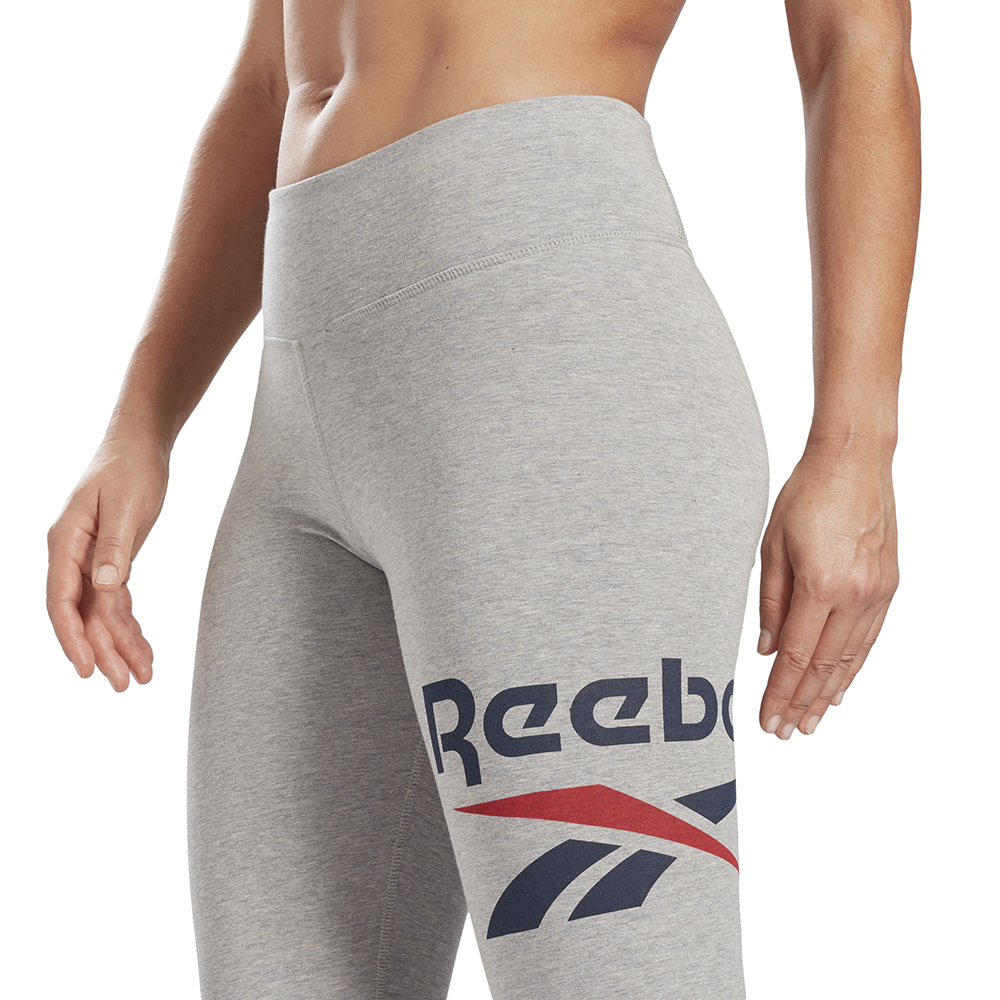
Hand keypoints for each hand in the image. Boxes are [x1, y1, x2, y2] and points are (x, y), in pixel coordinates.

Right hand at [46, 429, 169, 691]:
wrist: (141, 445)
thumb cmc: (131, 468)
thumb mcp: (126, 505)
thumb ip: (114, 547)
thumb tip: (105, 584)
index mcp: (65, 542)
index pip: (60, 600)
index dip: (72, 637)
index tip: (86, 668)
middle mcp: (72, 555)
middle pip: (82, 614)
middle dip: (102, 651)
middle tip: (122, 686)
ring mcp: (91, 559)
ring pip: (101, 613)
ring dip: (119, 644)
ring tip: (141, 677)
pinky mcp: (111, 560)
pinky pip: (117, 601)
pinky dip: (130, 625)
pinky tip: (144, 649)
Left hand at [756, 443, 898, 738]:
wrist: (855, 460)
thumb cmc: (807, 495)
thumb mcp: (772, 546)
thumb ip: (770, 603)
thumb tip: (765, 649)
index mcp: (820, 585)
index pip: (797, 657)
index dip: (780, 693)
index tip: (768, 719)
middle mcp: (855, 595)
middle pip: (825, 666)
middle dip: (802, 703)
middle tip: (786, 732)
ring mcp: (877, 592)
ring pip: (851, 658)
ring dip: (829, 693)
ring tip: (811, 720)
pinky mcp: (889, 586)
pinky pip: (869, 638)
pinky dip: (853, 667)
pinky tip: (840, 686)